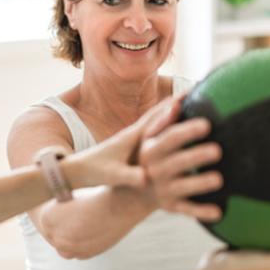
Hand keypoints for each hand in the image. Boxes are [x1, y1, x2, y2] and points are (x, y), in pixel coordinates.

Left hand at [68, 97, 182, 188]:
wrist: (75, 171)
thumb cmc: (93, 172)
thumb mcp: (113, 176)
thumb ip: (130, 176)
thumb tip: (146, 178)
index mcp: (130, 137)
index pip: (156, 117)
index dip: (174, 106)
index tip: (190, 92)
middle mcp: (131, 134)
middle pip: (158, 114)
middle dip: (176, 103)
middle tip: (194, 91)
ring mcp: (130, 140)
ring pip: (154, 122)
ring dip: (170, 112)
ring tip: (187, 105)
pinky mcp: (129, 147)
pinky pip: (151, 133)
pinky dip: (162, 127)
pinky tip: (171, 129)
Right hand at [138, 96, 222, 220]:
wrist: (130, 192)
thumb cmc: (147, 157)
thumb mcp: (147, 140)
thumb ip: (163, 123)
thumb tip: (180, 100)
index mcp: (150, 151)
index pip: (169, 138)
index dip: (187, 131)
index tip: (206, 124)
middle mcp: (153, 170)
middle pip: (176, 162)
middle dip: (195, 156)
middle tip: (217, 150)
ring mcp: (161, 189)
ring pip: (181, 187)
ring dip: (199, 183)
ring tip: (218, 179)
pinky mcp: (169, 206)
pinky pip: (186, 210)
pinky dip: (201, 212)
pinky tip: (218, 212)